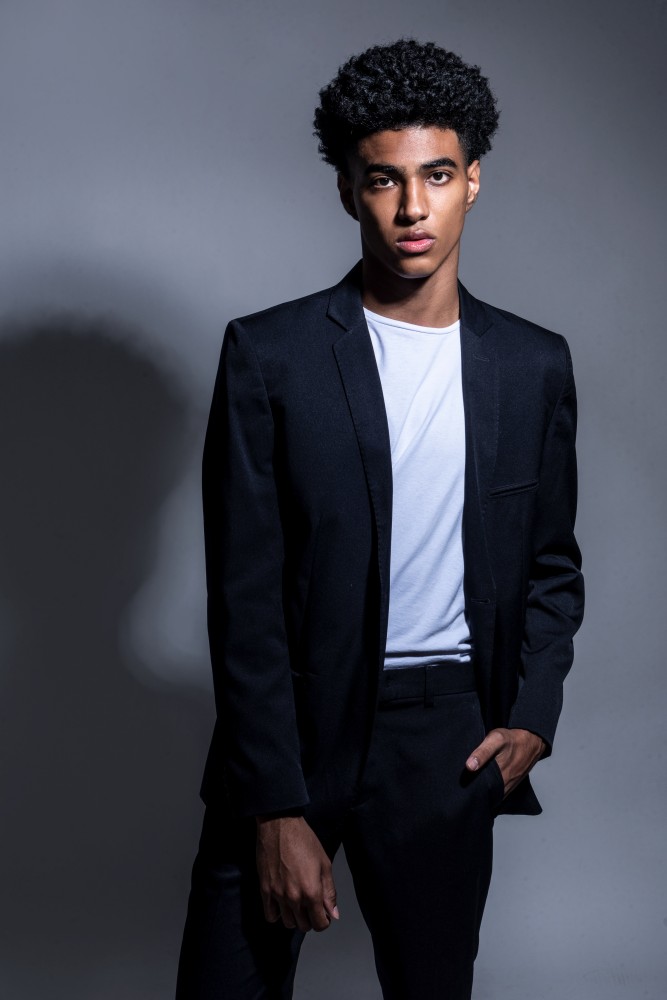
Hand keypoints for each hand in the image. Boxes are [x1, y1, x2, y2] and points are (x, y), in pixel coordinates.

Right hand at [255, 815, 339, 932]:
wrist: (279, 825)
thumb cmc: (304, 840)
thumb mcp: (324, 864)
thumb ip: (329, 892)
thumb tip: (333, 913)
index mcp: (312, 891)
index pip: (320, 924)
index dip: (324, 921)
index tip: (323, 914)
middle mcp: (294, 897)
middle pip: (304, 926)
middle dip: (310, 919)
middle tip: (311, 906)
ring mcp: (278, 895)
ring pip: (287, 923)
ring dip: (294, 917)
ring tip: (297, 903)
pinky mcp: (265, 889)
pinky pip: (270, 915)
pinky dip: (277, 914)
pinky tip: (282, 903)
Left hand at [466, 727, 545, 796]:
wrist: (532, 740)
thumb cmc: (512, 739)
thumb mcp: (495, 739)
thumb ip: (482, 752)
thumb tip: (469, 766)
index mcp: (499, 776)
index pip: (481, 791)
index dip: (471, 791)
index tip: (462, 789)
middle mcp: (505, 784)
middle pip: (487, 794)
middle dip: (476, 793)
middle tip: (465, 788)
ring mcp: (510, 785)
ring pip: (494, 795)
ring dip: (485, 793)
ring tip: (473, 789)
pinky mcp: (513, 784)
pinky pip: (501, 792)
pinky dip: (493, 791)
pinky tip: (486, 785)